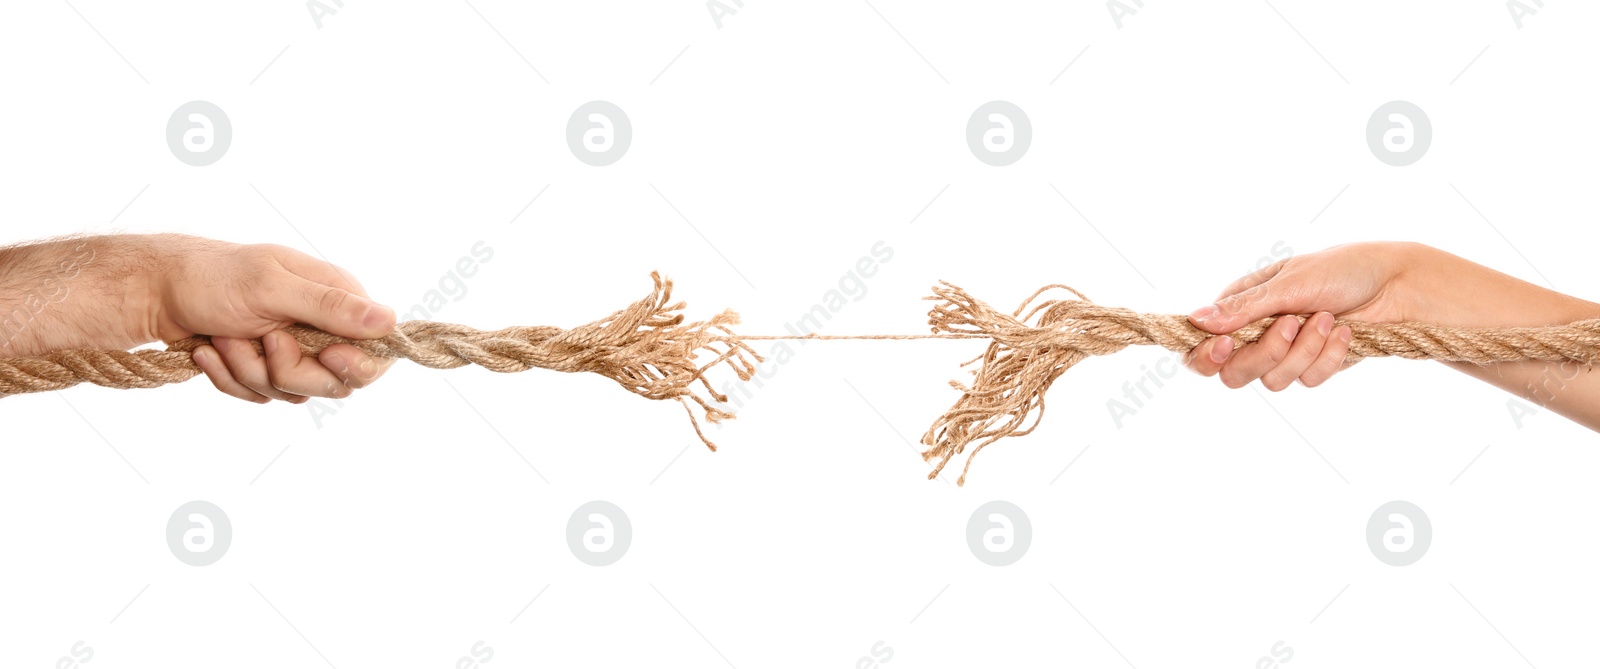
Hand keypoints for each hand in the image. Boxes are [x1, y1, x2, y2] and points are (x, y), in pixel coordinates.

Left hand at [149, 235, 396, 403]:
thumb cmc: (211, 279)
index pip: (375, 350)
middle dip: (289, 369)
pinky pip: (262, 396)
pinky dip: (230, 378)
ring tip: (224, 338)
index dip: (356, 365)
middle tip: (263, 339)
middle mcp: (320, 326)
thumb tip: (389, 321)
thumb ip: (331, 308)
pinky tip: (210, 352)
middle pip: (335, 381)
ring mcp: (292, 350)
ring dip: (250, 370)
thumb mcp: (272, 288)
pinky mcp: (265, 368)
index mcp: (335, 298)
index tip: (328, 358)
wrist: (155, 292)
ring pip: (295, 393)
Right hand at [1181, 241, 1425, 390]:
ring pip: (1272, 381)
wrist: (1396, 286)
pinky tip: (1343, 331)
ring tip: (1327, 318)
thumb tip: (1196, 320)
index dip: (1206, 354)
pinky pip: (1307, 380)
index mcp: (1240, 307)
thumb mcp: (1290, 283)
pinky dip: (1328, 356)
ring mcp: (1285, 353)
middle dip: (1267, 352)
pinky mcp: (1313, 366)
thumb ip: (1245, 307)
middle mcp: (1256, 333)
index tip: (1227, 345)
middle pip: (1233, 372)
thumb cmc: (1342, 270)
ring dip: (1305, 350)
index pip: (1202, 344)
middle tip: (1290, 325)